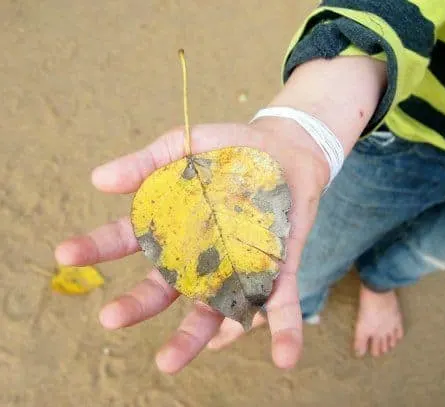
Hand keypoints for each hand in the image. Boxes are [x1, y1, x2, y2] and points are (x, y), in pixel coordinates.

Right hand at [55, 120, 327, 373]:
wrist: (285, 149)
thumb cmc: (231, 149)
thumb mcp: (187, 146)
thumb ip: (149, 162)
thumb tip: (99, 179)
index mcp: (173, 228)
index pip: (128, 240)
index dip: (97, 247)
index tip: (65, 253)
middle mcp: (201, 257)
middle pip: (166, 289)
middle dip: (138, 305)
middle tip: (110, 318)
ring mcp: (238, 267)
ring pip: (214, 310)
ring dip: (194, 338)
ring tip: (167, 362)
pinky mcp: (277, 271)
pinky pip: (280, 305)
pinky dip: (283, 332)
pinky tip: (284, 359)